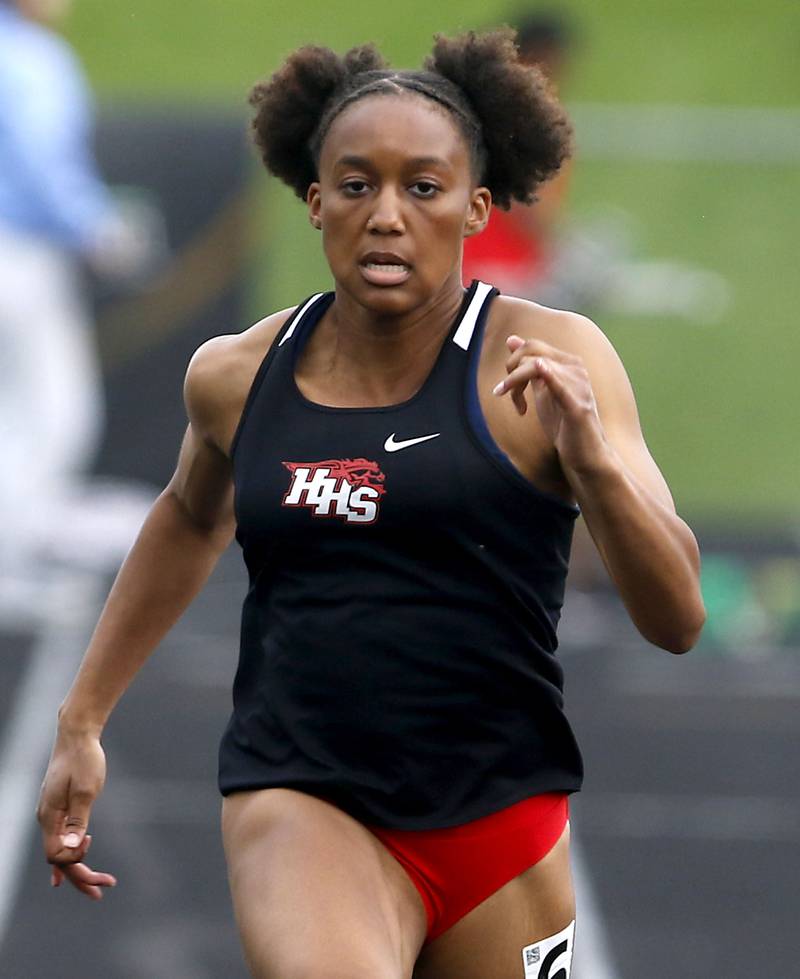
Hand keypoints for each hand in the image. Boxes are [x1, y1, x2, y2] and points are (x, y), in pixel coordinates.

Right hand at [37, 731, 116, 899]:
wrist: (76, 734)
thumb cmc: (83, 759)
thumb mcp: (85, 789)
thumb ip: (78, 820)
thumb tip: (70, 848)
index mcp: (50, 817)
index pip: (57, 856)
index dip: (76, 862)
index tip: (94, 846)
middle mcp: (46, 819)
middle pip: (59, 859)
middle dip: (80, 876)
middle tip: (104, 889)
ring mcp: (51, 814)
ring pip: (60, 851)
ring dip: (77, 868)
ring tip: (97, 884)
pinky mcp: (58, 807)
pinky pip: (58, 839)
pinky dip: (66, 856)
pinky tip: (65, 870)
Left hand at [493, 335, 609, 474]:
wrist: (584, 453)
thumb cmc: (563, 422)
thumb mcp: (541, 390)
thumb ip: (528, 367)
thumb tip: (511, 339)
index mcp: (567, 362)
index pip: (532, 347)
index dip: (513, 364)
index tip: (507, 388)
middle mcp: (575, 368)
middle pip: (532, 353)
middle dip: (511, 374)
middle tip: (504, 395)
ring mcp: (578, 386)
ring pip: (537, 367)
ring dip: (515, 386)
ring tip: (516, 406)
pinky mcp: (577, 407)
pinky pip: (561, 387)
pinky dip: (549, 376)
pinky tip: (541, 368)